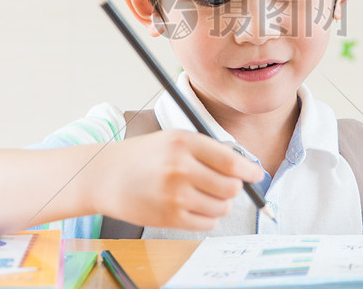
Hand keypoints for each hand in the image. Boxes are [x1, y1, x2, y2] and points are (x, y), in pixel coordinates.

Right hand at [94, 130, 263, 230]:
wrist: (106, 176)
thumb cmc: (144, 156)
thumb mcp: (174, 139)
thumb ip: (208, 150)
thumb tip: (244, 168)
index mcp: (183, 143)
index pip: (230, 160)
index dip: (249, 170)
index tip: (256, 174)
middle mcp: (179, 169)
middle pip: (230, 187)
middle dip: (234, 187)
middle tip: (225, 183)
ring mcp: (174, 196)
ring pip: (222, 207)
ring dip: (221, 203)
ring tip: (204, 194)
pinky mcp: (169, 218)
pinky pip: (208, 223)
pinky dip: (208, 217)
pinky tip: (194, 206)